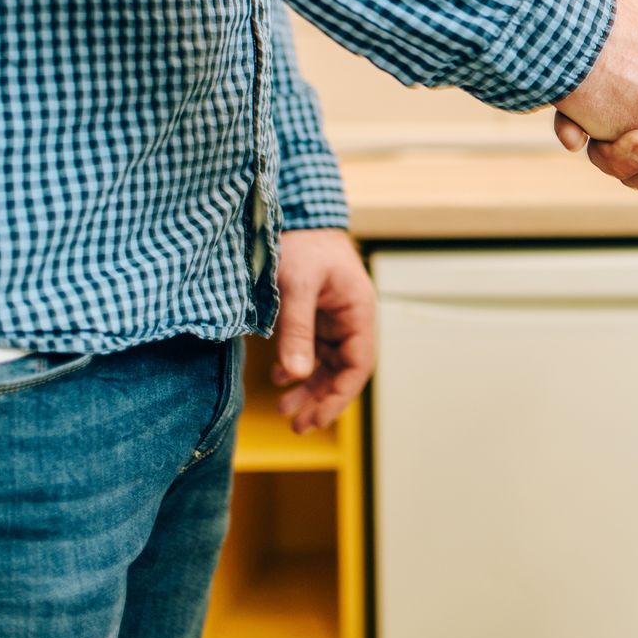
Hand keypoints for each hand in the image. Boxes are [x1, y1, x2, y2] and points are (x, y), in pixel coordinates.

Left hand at [272, 228, 375, 433]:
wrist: (295, 212)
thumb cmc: (301, 243)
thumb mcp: (296, 285)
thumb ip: (297, 330)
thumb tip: (295, 376)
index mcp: (358, 311)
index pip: (358, 366)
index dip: (338, 397)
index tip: (314, 420)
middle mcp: (350, 318)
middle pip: (343, 371)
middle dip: (321, 400)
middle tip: (296, 425)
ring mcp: (333, 317)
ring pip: (327, 364)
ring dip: (308, 388)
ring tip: (284, 409)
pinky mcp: (315, 314)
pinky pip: (312, 350)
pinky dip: (298, 368)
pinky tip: (279, 378)